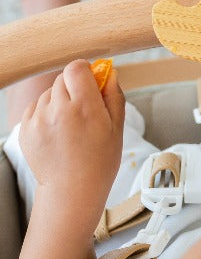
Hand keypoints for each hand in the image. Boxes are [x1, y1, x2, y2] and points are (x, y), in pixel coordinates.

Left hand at [20, 59, 124, 211]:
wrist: (72, 190)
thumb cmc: (100, 161)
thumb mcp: (117, 128)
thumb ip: (114, 96)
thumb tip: (109, 72)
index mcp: (84, 107)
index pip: (76, 68)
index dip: (86, 71)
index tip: (93, 82)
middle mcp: (57, 110)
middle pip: (62, 78)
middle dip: (75, 87)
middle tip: (85, 108)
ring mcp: (37, 120)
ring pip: (48, 93)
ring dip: (60, 100)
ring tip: (71, 125)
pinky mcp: (25, 129)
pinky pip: (36, 107)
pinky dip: (47, 113)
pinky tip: (58, 131)